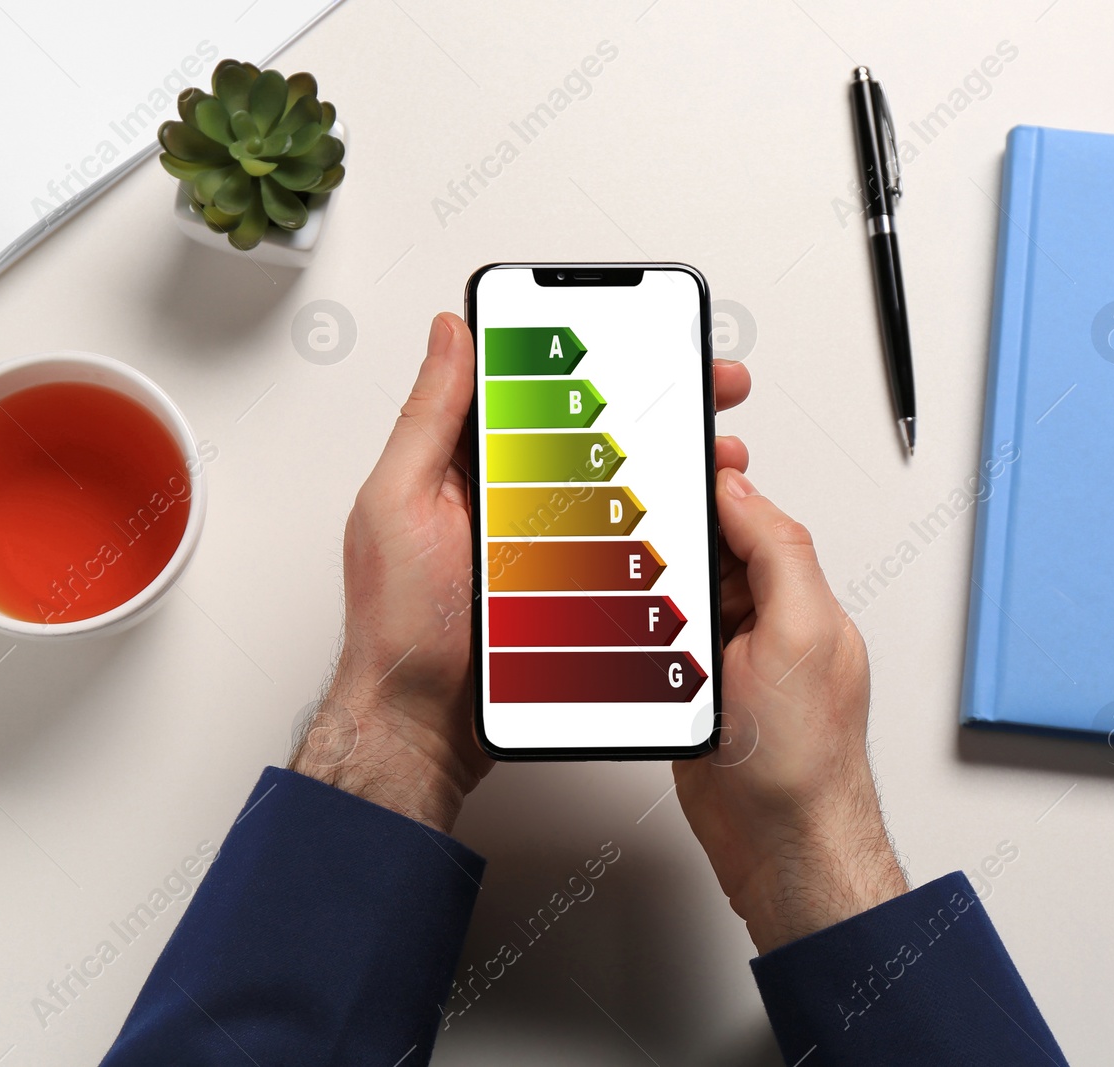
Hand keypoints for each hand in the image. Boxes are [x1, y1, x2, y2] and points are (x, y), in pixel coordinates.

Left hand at [292, 313, 753, 833]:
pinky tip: (691, 518)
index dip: (588, 355)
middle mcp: (502, 496)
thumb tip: (450, 334)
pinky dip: (659, 528)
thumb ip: (428, 418)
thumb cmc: (399, 627)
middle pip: (590, 430)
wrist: (420, 725)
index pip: (531, 386)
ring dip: (669, 464)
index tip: (639, 338)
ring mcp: (537, 542)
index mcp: (461, 464)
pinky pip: (618, 545)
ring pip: (615, 486)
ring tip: (714, 453)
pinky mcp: (563, 585)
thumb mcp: (399, 504)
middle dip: (653, 404)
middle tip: (707, 389)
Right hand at [674, 469, 908, 953]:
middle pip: (708, 556)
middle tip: (631, 523)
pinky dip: (638, 641)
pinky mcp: (694, 699)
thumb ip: (778, 555)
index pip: (754, 521)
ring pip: (678, 600)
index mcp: (800, 600)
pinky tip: (626, 639)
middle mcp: (767, 627)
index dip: (717, 489)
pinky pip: (659, 650)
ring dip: (651, 593)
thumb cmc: (805, 761)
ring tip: (626, 586)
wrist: (782, 849)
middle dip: (672, 541)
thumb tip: (743, 494)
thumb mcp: (800, 636)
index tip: (674, 461)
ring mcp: (729, 664)